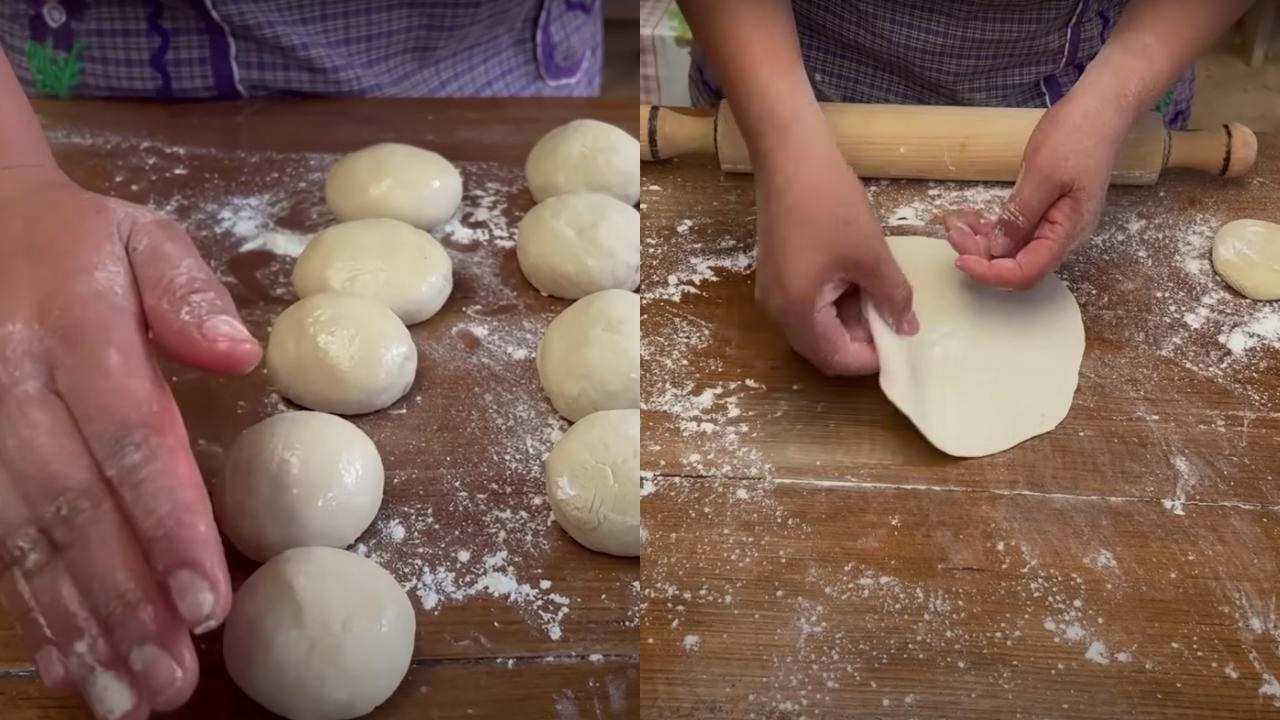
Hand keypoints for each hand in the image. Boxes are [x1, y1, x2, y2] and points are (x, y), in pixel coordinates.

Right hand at [0, 167, 260, 718]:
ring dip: (78, 627)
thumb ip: (187, 292)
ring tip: (126, 698)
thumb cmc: (73, 241)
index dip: (168, 524)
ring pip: (23, 543)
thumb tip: (241, 354)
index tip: (208, 601)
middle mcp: (10, 387)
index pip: (129, 438)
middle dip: (125, 603)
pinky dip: (32, 611)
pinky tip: (69, 666)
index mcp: (71, 328)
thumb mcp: (139, 235)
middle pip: (71, 510)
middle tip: (170, 679)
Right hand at [754, 138, 917, 374]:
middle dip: (861, 337)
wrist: (790, 155)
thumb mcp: (871, 255)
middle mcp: (776, 310)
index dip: (871, 357)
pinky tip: (859, 275)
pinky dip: (836, 298)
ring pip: (817, 323)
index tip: (901, 341)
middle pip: (823, 345)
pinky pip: (808, 301)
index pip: (835, 359)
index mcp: (795, 311)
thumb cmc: (829, 204)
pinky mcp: (777, 272)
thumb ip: (893, 297)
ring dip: (851, 316)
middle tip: (895, 315)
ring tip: (881, 290)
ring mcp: (773, 290)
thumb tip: (907, 327)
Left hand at [946, 91, 1131, 288]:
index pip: (1026, 272)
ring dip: (980, 242)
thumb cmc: (1077, 136)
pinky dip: (989, 228)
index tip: (961, 258)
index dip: (991, 273)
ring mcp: (1053, 224)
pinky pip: (1014, 231)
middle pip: (1016, 265)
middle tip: (954, 230)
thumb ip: (1020, 215)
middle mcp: (1062, 235)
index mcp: (1068, 231)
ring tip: (956, 222)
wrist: (1099, 108)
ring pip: (1011, 249)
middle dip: (980, 255)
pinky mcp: (1044, 212)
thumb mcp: (1042, 174)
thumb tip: (997, 249)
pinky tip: (969, 218)